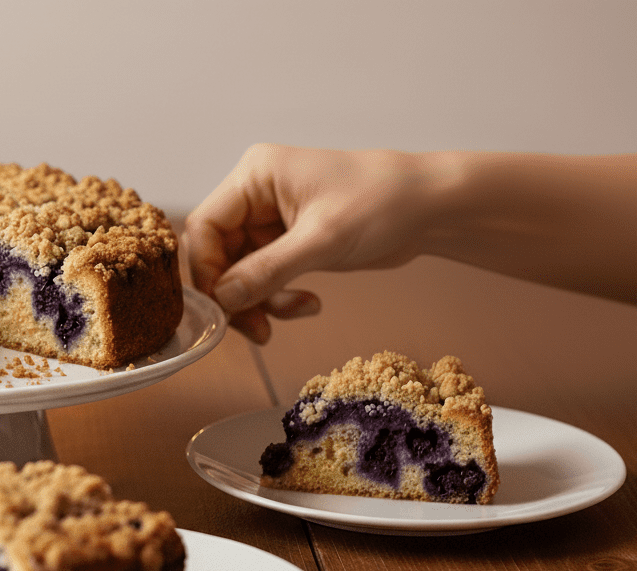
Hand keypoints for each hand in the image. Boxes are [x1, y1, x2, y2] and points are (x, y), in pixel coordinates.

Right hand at [181, 144, 443, 342]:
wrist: (432, 208)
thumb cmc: (383, 203)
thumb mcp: (322, 239)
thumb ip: (267, 270)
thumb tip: (223, 299)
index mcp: (255, 176)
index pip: (205, 226)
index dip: (207, 270)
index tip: (222, 308)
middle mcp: (256, 195)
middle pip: (218, 253)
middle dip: (235, 294)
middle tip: (255, 329)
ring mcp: (271, 220)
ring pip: (239, 271)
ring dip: (258, 301)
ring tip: (286, 319)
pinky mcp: (288, 242)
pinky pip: (264, 277)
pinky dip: (278, 297)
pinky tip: (308, 304)